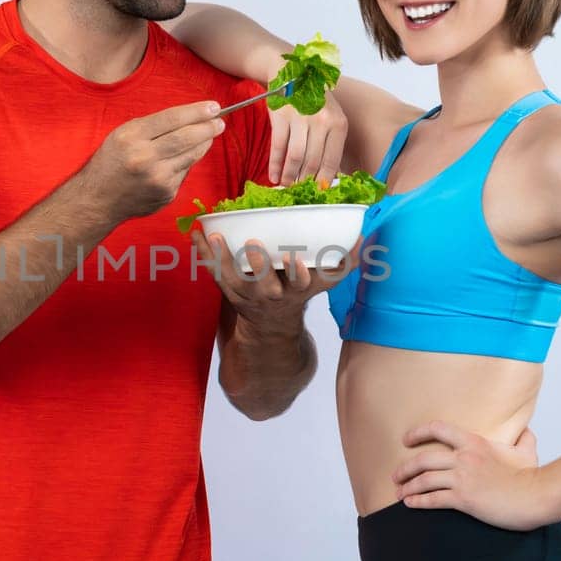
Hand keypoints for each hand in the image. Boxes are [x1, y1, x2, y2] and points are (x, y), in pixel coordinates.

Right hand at [81, 101, 224, 221]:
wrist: (98, 199)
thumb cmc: (112, 161)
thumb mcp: (123, 134)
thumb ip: (153, 126)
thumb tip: (191, 118)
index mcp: (132, 137)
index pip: (172, 119)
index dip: (196, 112)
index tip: (213, 107)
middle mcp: (145, 158)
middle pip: (186, 137)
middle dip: (208, 127)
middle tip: (220, 121)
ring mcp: (157, 178)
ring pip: (191, 155)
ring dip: (204, 143)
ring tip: (210, 134)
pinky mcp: (166, 193)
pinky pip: (184, 171)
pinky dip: (188, 162)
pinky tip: (184, 157)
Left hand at [192, 230, 357, 336]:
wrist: (270, 327)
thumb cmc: (297, 292)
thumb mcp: (322, 283)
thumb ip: (342, 262)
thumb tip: (364, 237)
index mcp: (296, 292)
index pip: (301, 284)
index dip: (298, 274)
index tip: (296, 260)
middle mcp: (271, 296)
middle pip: (264, 283)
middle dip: (258, 265)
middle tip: (253, 244)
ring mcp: (247, 295)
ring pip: (232, 278)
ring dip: (222, 257)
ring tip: (214, 235)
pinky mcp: (228, 291)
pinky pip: (212, 272)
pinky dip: (203, 253)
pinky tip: (195, 232)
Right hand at [268, 89, 346, 183]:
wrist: (293, 72)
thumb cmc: (313, 98)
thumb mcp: (330, 116)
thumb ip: (330, 141)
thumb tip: (326, 174)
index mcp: (338, 124)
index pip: (332, 160)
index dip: (324, 179)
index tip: (318, 191)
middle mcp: (322, 121)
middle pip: (312, 162)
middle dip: (305, 181)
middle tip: (299, 190)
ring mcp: (301, 118)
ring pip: (295, 158)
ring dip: (289, 176)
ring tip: (286, 185)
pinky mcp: (281, 116)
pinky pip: (278, 148)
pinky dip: (275, 165)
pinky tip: (274, 175)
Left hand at [392, 420, 553, 530]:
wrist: (537, 496)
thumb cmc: (531, 476)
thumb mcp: (526, 450)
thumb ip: (523, 438)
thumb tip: (525, 430)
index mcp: (474, 442)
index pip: (438, 429)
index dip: (418, 433)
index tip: (406, 439)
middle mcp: (464, 457)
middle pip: (423, 459)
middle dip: (405, 468)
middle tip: (396, 475)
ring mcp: (463, 478)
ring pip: (424, 480)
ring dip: (408, 487)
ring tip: (400, 493)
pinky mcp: (464, 499)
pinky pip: (433, 499)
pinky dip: (418, 502)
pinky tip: (410, 504)